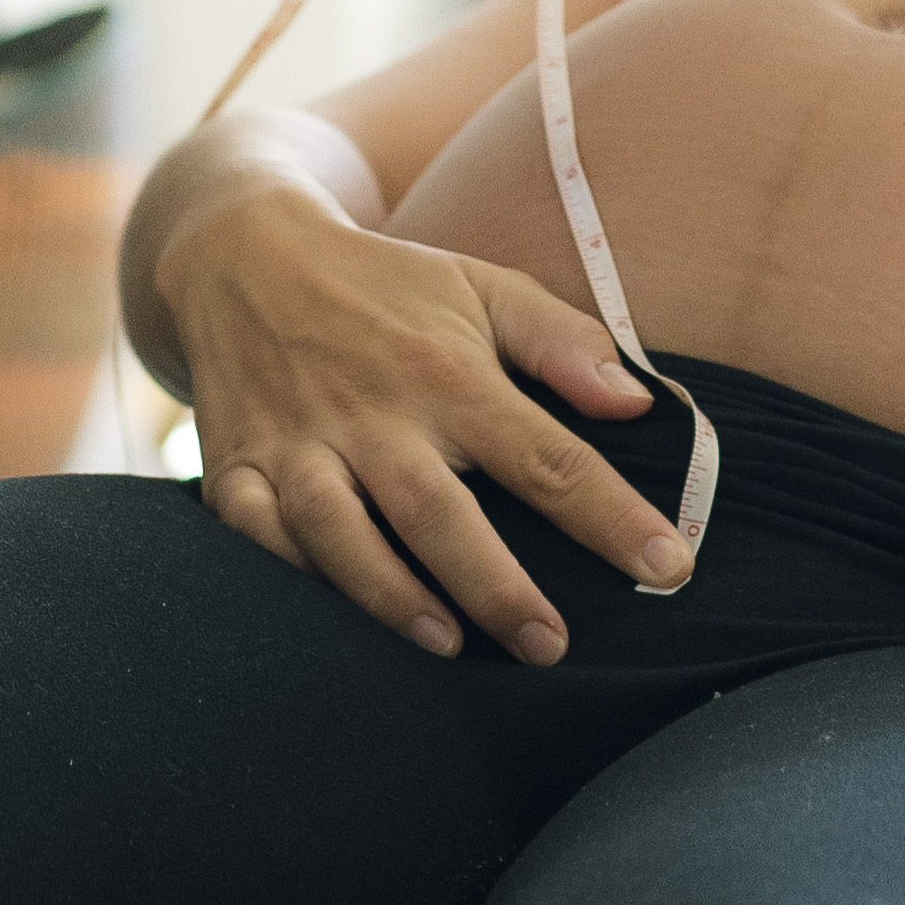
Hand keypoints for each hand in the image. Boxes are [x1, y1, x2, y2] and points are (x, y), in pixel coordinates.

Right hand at [159, 187, 697, 662]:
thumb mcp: (479, 286)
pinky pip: (256, 536)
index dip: (610, 515)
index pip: (543, 453)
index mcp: (445, 369)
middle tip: (551, 647)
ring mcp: (297, 442)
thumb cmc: (385, 287)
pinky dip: (291, 577)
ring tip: (449, 646)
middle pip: (436, 509)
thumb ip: (563, 341)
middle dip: (495, 585)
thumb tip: (641, 403)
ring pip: (338, 531)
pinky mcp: (235, 468)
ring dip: (391, 594)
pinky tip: (334, 617)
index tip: (669, 567)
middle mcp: (372, 411)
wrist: (241, 257)